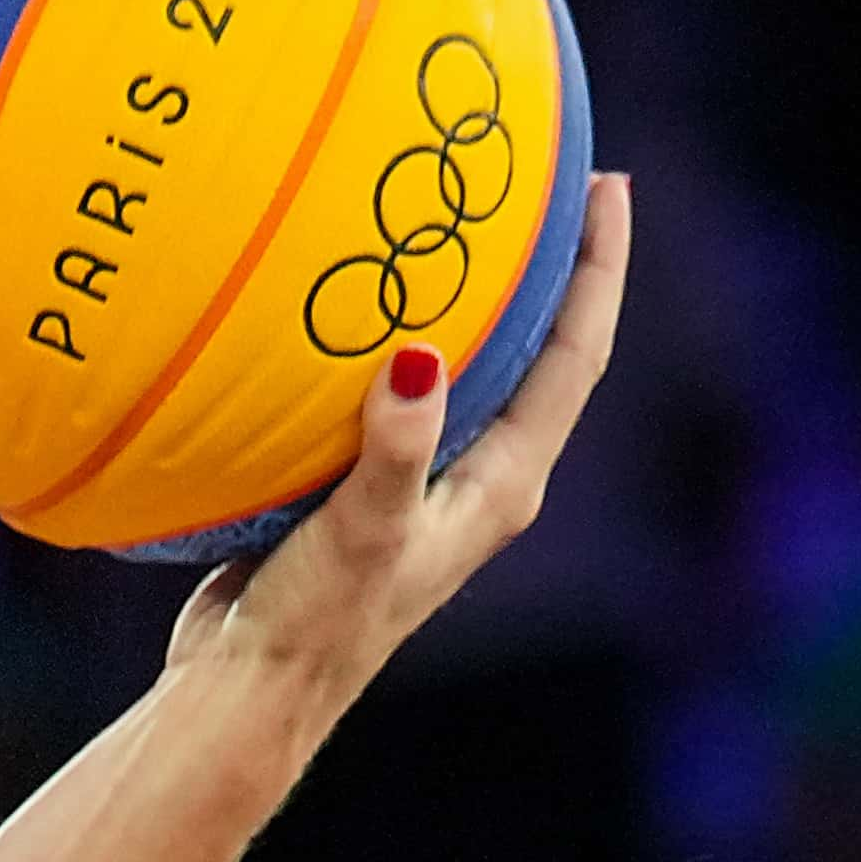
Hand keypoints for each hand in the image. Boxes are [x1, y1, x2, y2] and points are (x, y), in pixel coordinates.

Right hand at [167, 171, 631, 709]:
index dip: (599, 272)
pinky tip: (349, 291)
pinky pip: (395, 386)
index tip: (609, 187)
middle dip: (551, 264)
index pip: (574, 360)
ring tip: (455, 209)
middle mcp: (477, 479)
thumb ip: (394, 447)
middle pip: (538, 350)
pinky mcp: (364, 483)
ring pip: (468, 365)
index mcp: (503, 487)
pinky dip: (392, 328)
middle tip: (548, 174)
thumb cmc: (319, 621)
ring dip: (473, 292)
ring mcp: (422, 480)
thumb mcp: (364, 529)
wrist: (251, 688)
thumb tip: (417, 356)